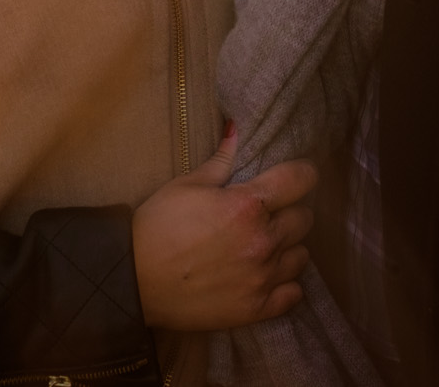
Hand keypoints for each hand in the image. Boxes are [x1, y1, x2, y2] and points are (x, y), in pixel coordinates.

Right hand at [131, 126, 315, 330]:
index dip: (303, 174)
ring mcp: (263, 277)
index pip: (300, 180)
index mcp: (247, 205)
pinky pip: (293, 293)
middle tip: (269, 213)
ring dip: (288, 247)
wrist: (134, 280)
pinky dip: (285, 284)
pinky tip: (266, 276)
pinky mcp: (258, 308)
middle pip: (304, 219)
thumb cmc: (157, 227)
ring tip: (265, 246)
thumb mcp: (185, 186)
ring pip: (301, 256)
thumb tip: (236, 130)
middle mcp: (263, 240)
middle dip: (290, 211)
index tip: (298, 175)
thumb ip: (220, 161)